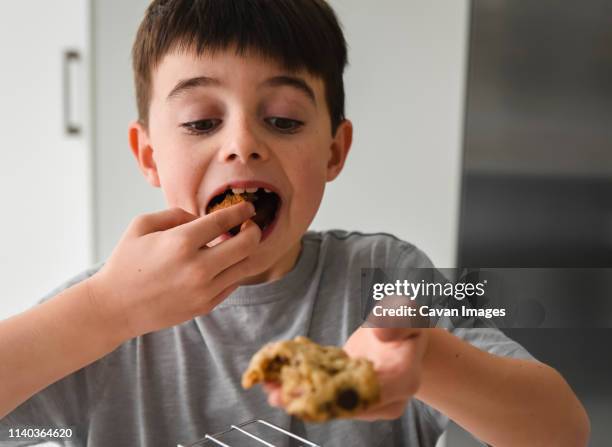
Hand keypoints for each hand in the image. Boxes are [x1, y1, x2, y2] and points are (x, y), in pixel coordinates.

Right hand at [86, 202, 260, 340]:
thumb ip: (176, 214)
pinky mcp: (205, 306)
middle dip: (254, 230)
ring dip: (248, 252)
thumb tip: (203, 217)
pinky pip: (233, 284)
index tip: (248, 207)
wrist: (114, 307)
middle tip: (250, 225)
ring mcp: (204, 290)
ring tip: (241, 243)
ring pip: (246, 267)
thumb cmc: (125, 262)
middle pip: (247, 244)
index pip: (225, 220)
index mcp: (181, 242)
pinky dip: (234, 270)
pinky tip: (225, 263)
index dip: (242, 211)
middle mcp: (197, 267)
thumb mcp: (142, 225)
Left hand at [264, 328, 429, 420]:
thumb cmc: (406, 319)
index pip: (370, 393)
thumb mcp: (407, 312)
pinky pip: (323, 391)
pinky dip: (300, 385)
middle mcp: (384, 398)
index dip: (337, 394)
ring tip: (268, 387)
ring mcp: (365, 398)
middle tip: (275, 393)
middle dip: (307, 399)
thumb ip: (396, 320)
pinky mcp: (348, 390)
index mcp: (402, 380)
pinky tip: (275, 379)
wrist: (401, 333)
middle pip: (344, 402)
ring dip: (297, 395)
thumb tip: (379, 335)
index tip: (309, 391)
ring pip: (329, 400)